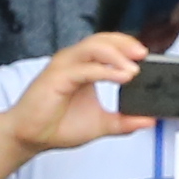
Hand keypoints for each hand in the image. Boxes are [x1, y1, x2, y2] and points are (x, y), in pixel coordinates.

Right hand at [2, 32, 149, 160]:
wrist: (30, 138)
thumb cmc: (56, 126)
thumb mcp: (100, 124)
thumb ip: (124, 122)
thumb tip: (147, 120)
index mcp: (84, 67)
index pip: (108, 45)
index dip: (127, 47)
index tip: (147, 58)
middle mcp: (73, 62)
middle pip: (102, 40)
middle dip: (125, 44)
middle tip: (143, 55)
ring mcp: (64, 67)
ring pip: (94, 47)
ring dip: (117, 55)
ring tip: (134, 69)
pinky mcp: (57, 77)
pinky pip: (85, 68)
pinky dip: (105, 71)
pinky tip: (121, 77)